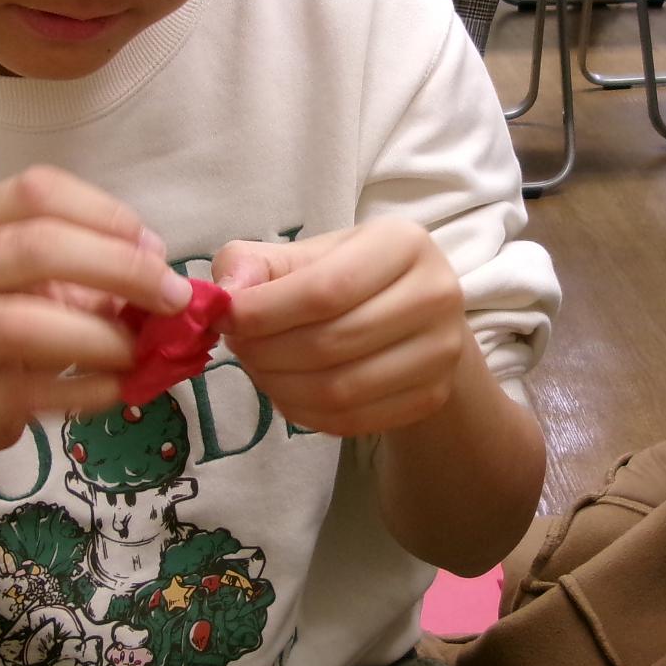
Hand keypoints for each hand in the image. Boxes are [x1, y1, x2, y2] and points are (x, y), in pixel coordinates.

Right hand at [0, 167, 189, 462]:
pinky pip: (30, 391)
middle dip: (118, 269)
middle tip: (172, 297)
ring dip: (98, 336)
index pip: (37, 192)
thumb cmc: (4, 323)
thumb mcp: (39, 281)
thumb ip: (94, 267)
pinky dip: (86, 389)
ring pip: (22, 324)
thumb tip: (165, 278)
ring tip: (139, 350)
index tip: (153, 247)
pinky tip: (118, 387)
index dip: (104, 213)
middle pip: (34, 248)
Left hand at [214, 218, 467, 437]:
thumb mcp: (307, 255)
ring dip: (280, 387)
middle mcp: (435, 294)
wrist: (414, 316)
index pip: (325, 290)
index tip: (227, 320)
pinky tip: (287, 392)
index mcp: (404, 244)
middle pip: (331, 343)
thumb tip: (224, 296)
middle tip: (239, 347)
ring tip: (259, 369)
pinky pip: (353, 420)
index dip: (265, 312)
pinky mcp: (433, 396)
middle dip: (267, 352)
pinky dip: (305, 413)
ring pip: (340, 389)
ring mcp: (441, 352)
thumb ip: (255, 264)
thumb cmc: (350, 277)